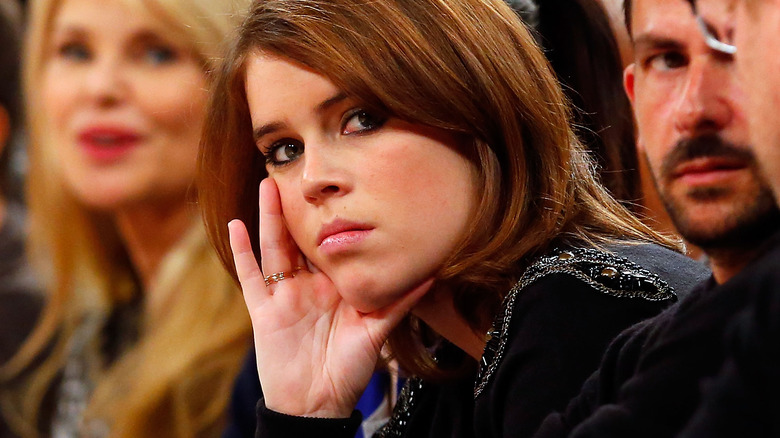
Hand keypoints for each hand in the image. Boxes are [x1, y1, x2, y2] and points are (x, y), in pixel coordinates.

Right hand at [228, 178, 430, 417]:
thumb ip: (397, 304)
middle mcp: (308, 285)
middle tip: (296, 172)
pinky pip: (251, 278)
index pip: (330, 244)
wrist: (317, 404)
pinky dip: (241, 253)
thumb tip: (432, 276)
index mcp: (333, 286)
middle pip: (299, 238)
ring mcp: (284, 296)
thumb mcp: (376, 333)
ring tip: (269, 184)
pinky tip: (236, 225)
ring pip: (274, 248)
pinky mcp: (263, 311)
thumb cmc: (348, 370)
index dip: (330, 217)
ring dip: (270, 217)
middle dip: (296, 207)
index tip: (336, 187)